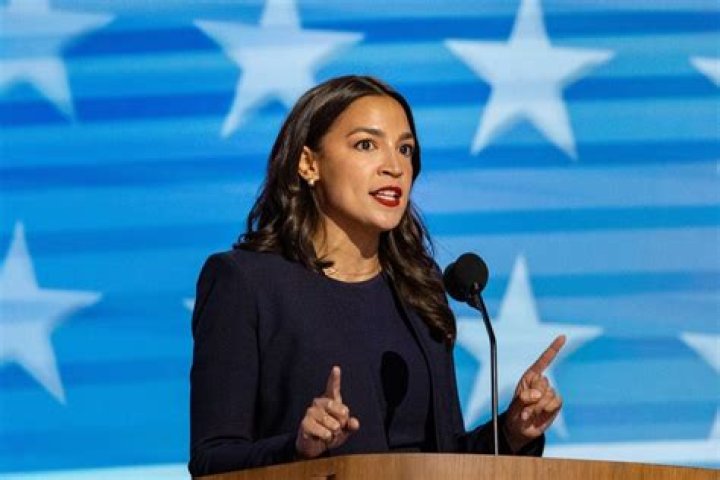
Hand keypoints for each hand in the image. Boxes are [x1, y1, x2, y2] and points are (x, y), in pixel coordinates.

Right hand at [295, 366, 359, 458]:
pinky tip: (321, 438)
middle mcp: (319, 403)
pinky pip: (324, 432)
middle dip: (343, 422)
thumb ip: (351, 425)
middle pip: (339, 409)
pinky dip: (327, 438)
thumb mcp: (344, 430)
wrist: (314, 447)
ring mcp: (310, 412)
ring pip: (333, 424)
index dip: (335, 378)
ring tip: (329, 434)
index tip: (336, 368)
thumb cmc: (331, 433)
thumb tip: (354, 423)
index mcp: (330, 400)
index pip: (333, 387)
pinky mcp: (305, 423)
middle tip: (338, 428)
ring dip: (334, 433)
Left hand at [504, 335, 564, 451]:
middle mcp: (541, 382)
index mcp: (530, 376)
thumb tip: (539, 393)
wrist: (521, 429)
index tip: (563, 336)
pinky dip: (546, 409)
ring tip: (529, 413)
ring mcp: (550, 393)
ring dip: (537, 406)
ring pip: (549, 394)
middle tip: (524, 407)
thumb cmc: (515, 413)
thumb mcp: (515, 404)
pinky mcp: (556, 404)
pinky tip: (539, 415)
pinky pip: (556, 402)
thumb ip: (525, 397)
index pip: (544, 360)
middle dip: (532, 396)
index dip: (554, 348)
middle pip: (543, 382)